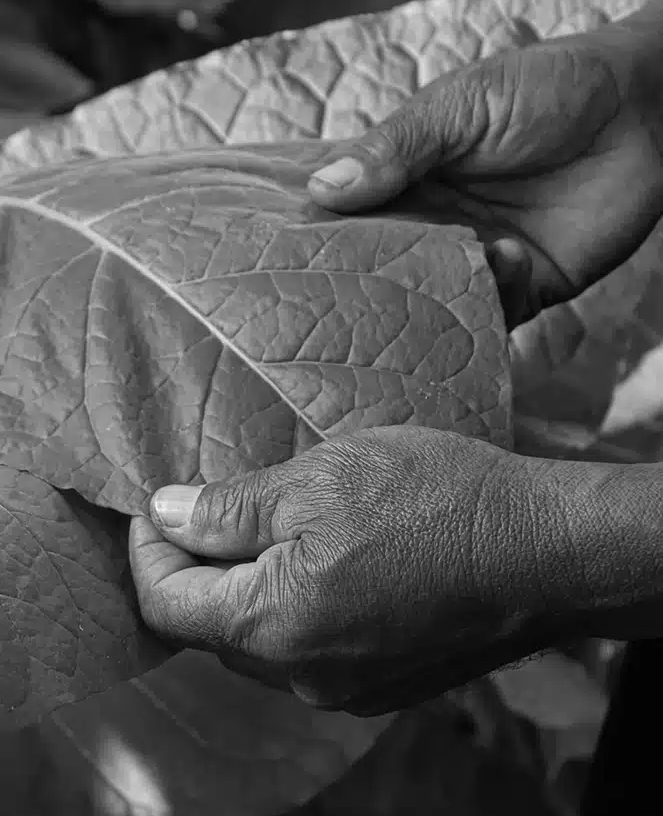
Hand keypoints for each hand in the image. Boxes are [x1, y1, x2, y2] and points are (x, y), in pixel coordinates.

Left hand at [130, 427, 577, 715]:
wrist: (546, 550)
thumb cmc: (437, 502)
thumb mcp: (322, 479)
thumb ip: (232, 508)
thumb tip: (167, 514)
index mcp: (275, 626)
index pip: (167, 605)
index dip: (147, 552)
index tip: (152, 506)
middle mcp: (303, 676)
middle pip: (213, 627)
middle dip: (196, 567)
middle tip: (208, 506)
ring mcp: (347, 688)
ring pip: (262, 640)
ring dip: (248, 586)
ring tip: (268, 526)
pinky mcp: (384, 683)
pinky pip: (310, 650)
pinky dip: (294, 606)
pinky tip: (322, 559)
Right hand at [306, 0, 662, 324]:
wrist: (643, 107)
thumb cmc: (547, 87)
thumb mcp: (461, 104)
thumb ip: (398, 147)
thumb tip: (323, 190)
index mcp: (405, 178)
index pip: (347, 216)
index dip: (318, 236)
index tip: (283, 256)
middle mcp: (433, 225)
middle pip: (382, 269)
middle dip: (363, 284)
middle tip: (339, 297)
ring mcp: (476, 258)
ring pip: (431, 301)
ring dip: (427, 298)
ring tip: (433, 273)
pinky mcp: (525, 284)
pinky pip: (494, 312)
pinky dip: (494, 295)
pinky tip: (508, 254)